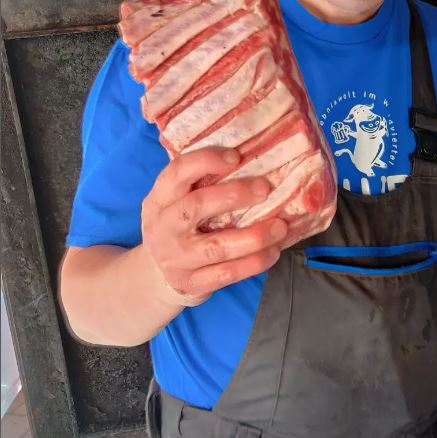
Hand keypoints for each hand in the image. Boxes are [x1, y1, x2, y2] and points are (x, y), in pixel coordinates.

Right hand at [140, 147, 286, 305]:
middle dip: (234, 195)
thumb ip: (201, 182)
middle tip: (265, 188)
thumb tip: (251, 155)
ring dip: (254, 237)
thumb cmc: (180, 225)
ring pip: (217, 246)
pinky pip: (227, 274)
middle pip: (196, 206)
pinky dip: (253, 263)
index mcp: (159, 199)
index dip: (206, 161)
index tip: (236, 157)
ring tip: (280, 226)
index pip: (177, 172)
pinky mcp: (191, 283)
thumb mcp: (177, 201)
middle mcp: (163, 227)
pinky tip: (273, 252)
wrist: (155, 275)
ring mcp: (176, 258)